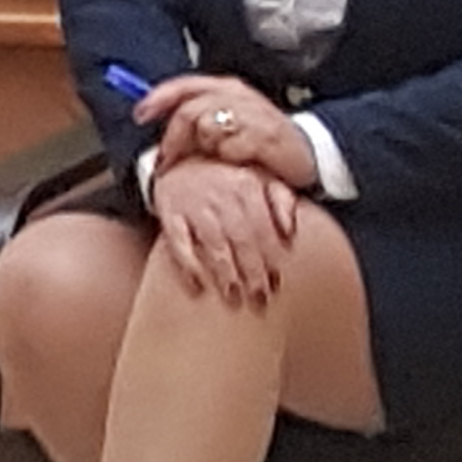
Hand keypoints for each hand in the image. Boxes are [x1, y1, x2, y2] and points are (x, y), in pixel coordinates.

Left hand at [135, 73, 314, 187]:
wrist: (308, 153)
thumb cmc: (260, 138)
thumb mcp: (226, 123)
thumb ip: (194, 117)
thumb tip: (152, 118)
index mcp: (227, 88)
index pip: (185, 85)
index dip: (159, 98)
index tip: (141, 114)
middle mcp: (240, 96)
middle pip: (190, 111)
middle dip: (174, 139)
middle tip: (168, 162)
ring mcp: (253, 114)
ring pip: (207, 127)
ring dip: (203, 149)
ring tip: (213, 162)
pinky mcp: (267, 136)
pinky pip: (230, 147)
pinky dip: (227, 157)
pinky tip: (236, 164)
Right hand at [152, 153, 297, 305]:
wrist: (181, 162)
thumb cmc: (227, 180)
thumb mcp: (260, 178)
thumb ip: (282, 202)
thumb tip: (291, 235)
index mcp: (248, 186)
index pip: (264, 228)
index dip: (271, 257)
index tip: (277, 282)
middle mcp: (221, 195)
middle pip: (241, 239)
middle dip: (251, 272)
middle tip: (259, 299)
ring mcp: (194, 205)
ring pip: (213, 244)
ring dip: (224, 273)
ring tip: (233, 296)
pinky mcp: (170, 214)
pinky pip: (178, 244)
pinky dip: (188, 266)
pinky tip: (197, 287)